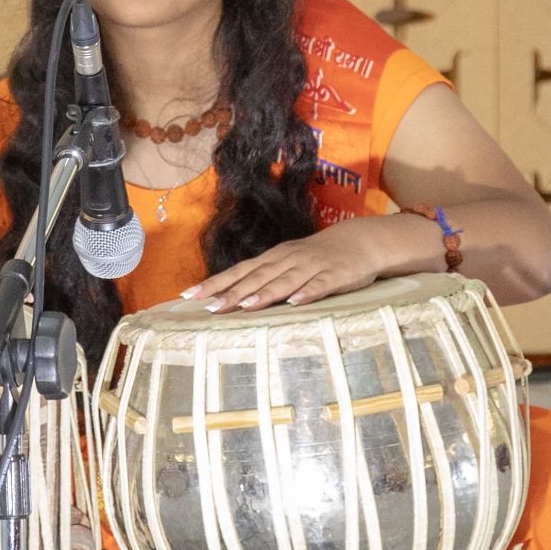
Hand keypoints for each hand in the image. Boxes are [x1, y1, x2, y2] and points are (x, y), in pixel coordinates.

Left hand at [179, 221, 381, 314]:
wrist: (361, 241)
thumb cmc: (318, 257)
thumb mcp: (289, 263)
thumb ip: (265, 277)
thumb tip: (232, 295)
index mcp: (274, 258)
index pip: (239, 270)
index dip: (215, 283)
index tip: (189, 296)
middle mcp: (288, 260)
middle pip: (256, 277)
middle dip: (232, 292)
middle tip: (210, 308)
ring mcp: (311, 267)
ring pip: (284, 281)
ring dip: (264, 293)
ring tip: (245, 306)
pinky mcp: (334, 276)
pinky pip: (319, 286)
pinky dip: (307, 293)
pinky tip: (296, 302)